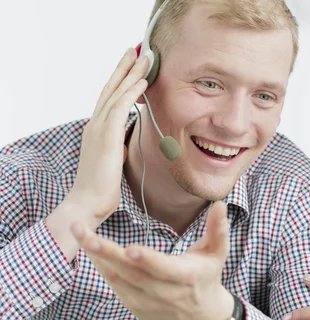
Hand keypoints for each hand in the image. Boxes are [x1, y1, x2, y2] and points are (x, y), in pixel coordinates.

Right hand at [67, 48, 148, 225]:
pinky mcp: (106, 137)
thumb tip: (121, 145)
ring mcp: (99, 129)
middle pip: (111, 89)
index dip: (120, 81)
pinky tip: (142, 81)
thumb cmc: (100, 187)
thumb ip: (115, 149)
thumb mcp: (110, 162)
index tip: (131, 66)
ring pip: (116, 93)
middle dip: (124, 68)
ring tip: (145, 58)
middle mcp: (96, 125)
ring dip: (131, 74)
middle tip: (136, 50)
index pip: (109, 99)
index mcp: (97, 130)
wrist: (87, 202)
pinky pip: (120, 108)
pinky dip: (131, 92)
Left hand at [70, 201, 233, 319]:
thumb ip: (218, 229)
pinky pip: (116, 288)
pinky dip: (102, 270)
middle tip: (84, 233)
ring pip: (119, 280)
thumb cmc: (208, 277)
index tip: (130, 248)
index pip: (164, 269)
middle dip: (106, 253)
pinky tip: (91, 252)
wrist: (202, 318)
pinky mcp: (137, 309)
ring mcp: (148, 304)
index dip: (148, 260)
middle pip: (132, 273)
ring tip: (81, 235)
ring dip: (98, 258)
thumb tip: (220, 204)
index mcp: (186, 277)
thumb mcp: (217, 253)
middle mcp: (165, 293)